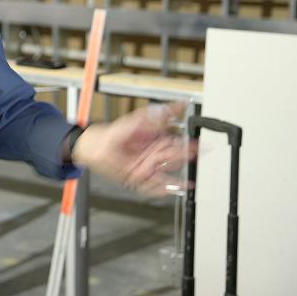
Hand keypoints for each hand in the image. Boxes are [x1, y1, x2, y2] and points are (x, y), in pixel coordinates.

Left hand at [71, 102, 195, 196]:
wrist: (96, 146)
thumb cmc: (116, 132)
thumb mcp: (139, 119)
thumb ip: (161, 113)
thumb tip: (180, 104)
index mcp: (157, 141)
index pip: (177, 145)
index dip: (188, 145)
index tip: (200, 145)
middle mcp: (154, 155)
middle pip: (173, 159)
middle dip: (184, 159)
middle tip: (194, 157)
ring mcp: (147, 167)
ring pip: (166, 174)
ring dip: (177, 180)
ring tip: (187, 183)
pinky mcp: (139, 178)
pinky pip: (153, 186)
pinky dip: (162, 190)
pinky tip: (170, 190)